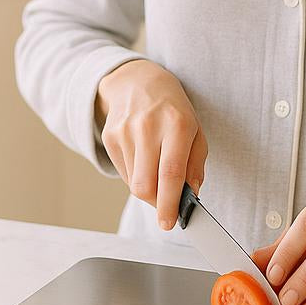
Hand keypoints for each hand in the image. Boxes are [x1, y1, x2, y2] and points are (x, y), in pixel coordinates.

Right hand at [94, 59, 207, 229]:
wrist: (138, 81)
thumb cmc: (173, 109)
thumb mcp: (195, 131)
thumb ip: (195, 165)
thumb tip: (190, 196)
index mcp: (177, 125)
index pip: (170, 173)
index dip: (169, 203)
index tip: (169, 222)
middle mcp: (148, 127)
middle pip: (145, 185)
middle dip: (157, 203)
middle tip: (166, 206)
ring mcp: (125, 131)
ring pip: (133, 183)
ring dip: (147, 188)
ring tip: (156, 168)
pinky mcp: (109, 136)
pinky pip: (123, 172)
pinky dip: (135, 175)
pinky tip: (143, 158)